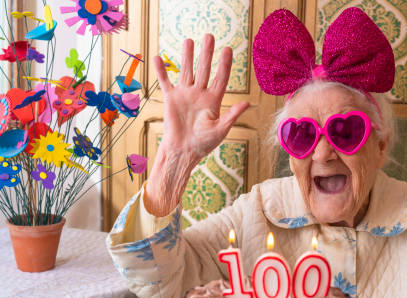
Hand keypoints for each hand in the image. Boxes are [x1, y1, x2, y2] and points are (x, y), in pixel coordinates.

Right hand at [153, 35, 249, 161]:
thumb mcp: (221, 130)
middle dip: (207, 54)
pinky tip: (158, 58)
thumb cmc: (204, 144)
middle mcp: (200, 94)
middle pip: (204, 70)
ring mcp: (185, 95)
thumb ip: (232, 115)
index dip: (225, 64)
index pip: (221, 78)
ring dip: (187, 56)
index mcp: (214, 100)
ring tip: (189, 40)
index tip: (228, 49)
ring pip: (186, 71)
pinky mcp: (171, 99)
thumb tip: (247, 103)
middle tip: (210, 36)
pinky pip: (165, 82)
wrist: (183, 151)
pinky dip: (161, 71)